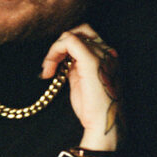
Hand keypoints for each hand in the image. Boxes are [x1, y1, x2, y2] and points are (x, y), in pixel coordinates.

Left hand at [41, 25, 121, 143]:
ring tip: (48, 70)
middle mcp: (107, 52)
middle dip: (61, 44)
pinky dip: (54, 51)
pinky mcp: (91, 60)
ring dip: (54, 50)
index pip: (85, 37)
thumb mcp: (81, 82)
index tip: (54, 66)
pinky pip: (69, 40)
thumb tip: (61, 58)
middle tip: (50, 65)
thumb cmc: (92, 109)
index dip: (66, 47)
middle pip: (80, 31)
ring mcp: (102, 54)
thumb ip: (74, 67)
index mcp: (107, 58)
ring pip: (71, 35)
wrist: (103, 125)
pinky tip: (49, 69)